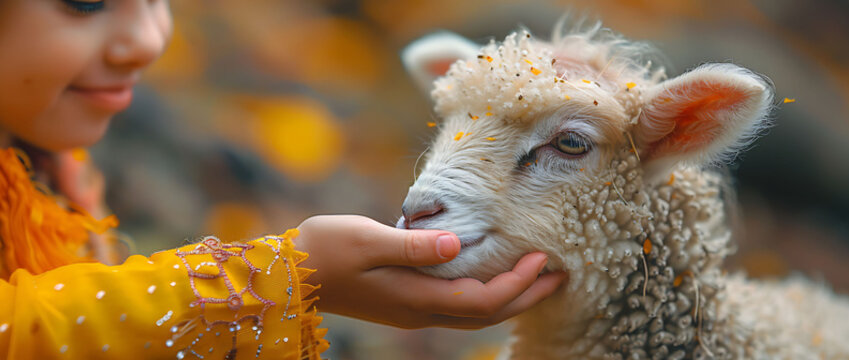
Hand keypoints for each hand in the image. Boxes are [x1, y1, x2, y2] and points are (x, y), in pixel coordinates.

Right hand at [294, 215, 565, 328]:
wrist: (289, 274)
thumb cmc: (325, 249)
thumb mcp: (367, 239)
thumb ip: (413, 244)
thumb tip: (454, 243)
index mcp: (415, 297)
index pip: (481, 300)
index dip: (517, 284)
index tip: (543, 258)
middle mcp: (419, 312)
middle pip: (486, 315)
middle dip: (525, 297)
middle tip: (559, 273)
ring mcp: (411, 311)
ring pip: (473, 315)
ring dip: (509, 299)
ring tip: (536, 278)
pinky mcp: (405, 303)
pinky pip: (457, 307)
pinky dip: (485, 297)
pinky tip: (490, 278)